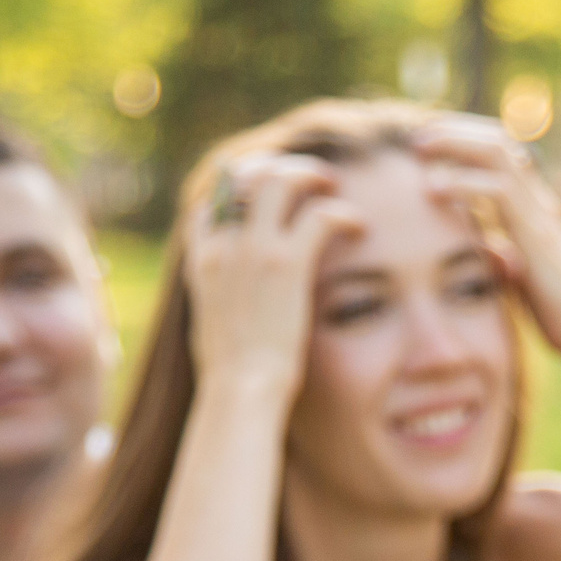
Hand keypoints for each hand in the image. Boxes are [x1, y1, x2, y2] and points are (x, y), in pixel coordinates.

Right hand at [183, 153, 366, 395]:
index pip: (213, 202)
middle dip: (282, 168)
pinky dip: (343, 214)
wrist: (238, 392)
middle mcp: (223, 245)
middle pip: (247, 176)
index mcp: (202, 260)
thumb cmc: (231, 377)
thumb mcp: (211, 329)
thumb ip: (218, 302)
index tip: (270, 197)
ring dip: (313, 176)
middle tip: (314, 180)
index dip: (242, 190)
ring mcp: (252, 250)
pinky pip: (320, 216)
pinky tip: (358, 227)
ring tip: (336, 187)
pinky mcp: (286, 264)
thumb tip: (227, 305)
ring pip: (282, 180)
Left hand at [413, 116, 560, 365]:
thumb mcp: (517, 270)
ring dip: (453, 144)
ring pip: (496, 152)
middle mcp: (537, 198)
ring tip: (418, 147)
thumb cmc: (555, 310)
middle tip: (416, 135)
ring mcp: (539, 210)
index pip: (499, 151)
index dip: (462, 138)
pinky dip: (461, 183)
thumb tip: (479, 243)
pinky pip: (499, 190)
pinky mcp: (536, 232)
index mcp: (532, 205)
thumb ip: (499, 249)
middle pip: (495, 139)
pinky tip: (432, 189)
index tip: (426, 143)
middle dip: (452, 131)